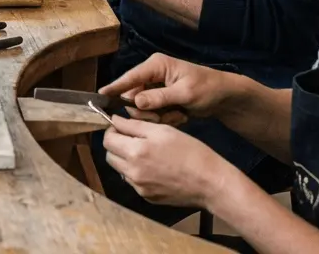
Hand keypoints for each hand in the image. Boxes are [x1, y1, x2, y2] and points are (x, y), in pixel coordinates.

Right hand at [101, 53, 234, 122]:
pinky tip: (179, 116)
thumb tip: (135, 102)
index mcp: (156, 65)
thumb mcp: (185, 94)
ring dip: (158, 116)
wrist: (226, 97)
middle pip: (134, 95)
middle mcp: (153, 74)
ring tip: (177, 116)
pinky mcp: (161, 98)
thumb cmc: (208, 89)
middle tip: (163, 117)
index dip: (115, 87)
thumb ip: (159, 98)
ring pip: (142, 106)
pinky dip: (164, 117)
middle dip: (146, 110)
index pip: (131, 77)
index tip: (99, 97)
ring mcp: (157, 86)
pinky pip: (153, 111)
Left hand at [102, 116, 234, 207]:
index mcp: (135, 152)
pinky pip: (133, 182)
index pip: (107, 140)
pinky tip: (155, 168)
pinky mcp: (147, 197)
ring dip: (125, 159)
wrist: (211, 183)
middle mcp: (133, 172)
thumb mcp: (163, 131)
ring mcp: (139, 187)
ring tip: (146, 153)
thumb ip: (134, 125)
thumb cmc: (191, 152)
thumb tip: (114, 120)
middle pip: (110, 155)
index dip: (112, 130)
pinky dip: (137, 173)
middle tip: (133, 139)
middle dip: (117, 145)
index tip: (123, 127)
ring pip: (120, 170)